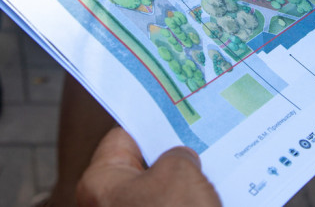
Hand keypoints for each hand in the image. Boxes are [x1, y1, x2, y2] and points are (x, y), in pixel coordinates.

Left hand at [77, 127, 220, 206]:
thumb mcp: (179, 172)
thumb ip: (178, 155)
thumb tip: (181, 160)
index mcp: (100, 181)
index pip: (123, 138)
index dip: (152, 125)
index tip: (179, 116)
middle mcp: (107, 204)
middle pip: (142, 168)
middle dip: (173, 158)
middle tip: (202, 143)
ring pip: (158, 194)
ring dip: (185, 186)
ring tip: (213, 172)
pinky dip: (188, 204)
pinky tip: (212, 199)